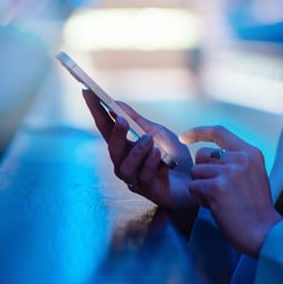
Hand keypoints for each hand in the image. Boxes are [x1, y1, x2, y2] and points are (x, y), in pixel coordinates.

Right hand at [81, 89, 194, 209]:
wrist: (195, 178)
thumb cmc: (174, 156)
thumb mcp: (157, 132)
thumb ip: (137, 120)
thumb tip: (117, 103)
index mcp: (125, 147)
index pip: (106, 128)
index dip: (96, 111)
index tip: (88, 92)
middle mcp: (125, 163)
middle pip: (112, 149)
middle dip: (115, 133)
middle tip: (121, 119)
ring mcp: (134, 178)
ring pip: (124, 166)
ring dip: (137, 150)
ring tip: (149, 140)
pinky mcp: (147, 190)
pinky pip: (143, 176)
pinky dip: (152, 163)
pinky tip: (160, 155)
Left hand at [182, 126, 281, 258]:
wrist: (264, 232)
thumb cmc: (256, 209)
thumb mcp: (254, 175)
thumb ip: (236, 162)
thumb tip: (209, 156)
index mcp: (250, 153)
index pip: (219, 132)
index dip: (198, 132)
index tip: (184, 137)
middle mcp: (240, 158)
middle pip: (201, 154)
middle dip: (201, 171)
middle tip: (216, 190)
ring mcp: (229, 171)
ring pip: (196, 172)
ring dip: (201, 187)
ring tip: (218, 200)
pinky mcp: (217, 187)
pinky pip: (194, 187)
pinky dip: (200, 199)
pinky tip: (215, 207)